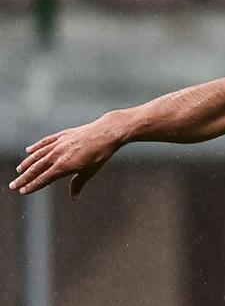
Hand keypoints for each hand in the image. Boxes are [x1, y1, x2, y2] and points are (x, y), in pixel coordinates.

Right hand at [9, 117, 123, 198]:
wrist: (106, 132)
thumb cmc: (100, 154)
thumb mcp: (89, 172)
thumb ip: (78, 184)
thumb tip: (74, 198)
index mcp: (63, 166)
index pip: (43, 179)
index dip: (32, 186)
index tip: (23, 191)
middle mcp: (57, 155)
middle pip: (36, 169)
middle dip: (24, 178)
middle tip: (13, 185)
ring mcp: (58, 144)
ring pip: (38, 155)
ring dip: (27, 163)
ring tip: (19, 170)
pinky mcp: (62, 135)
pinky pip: (45, 141)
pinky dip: (36, 146)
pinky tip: (28, 150)